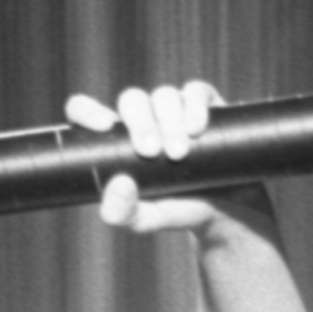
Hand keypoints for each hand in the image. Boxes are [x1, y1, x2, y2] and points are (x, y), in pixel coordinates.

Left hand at [65, 77, 228, 234]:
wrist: (225, 210)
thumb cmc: (176, 209)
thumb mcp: (146, 219)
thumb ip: (124, 212)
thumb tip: (119, 184)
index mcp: (118, 139)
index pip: (88, 111)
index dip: (88, 110)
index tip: (103, 126)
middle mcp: (144, 118)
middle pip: (132, 99)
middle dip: (140, 123)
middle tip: (151, 152)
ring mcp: (174, 108)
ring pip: (164, 95)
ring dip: (169, 121)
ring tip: (179, 154)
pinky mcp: (204, 105)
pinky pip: (196, 92)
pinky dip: (194, 107)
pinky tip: (196, 129)